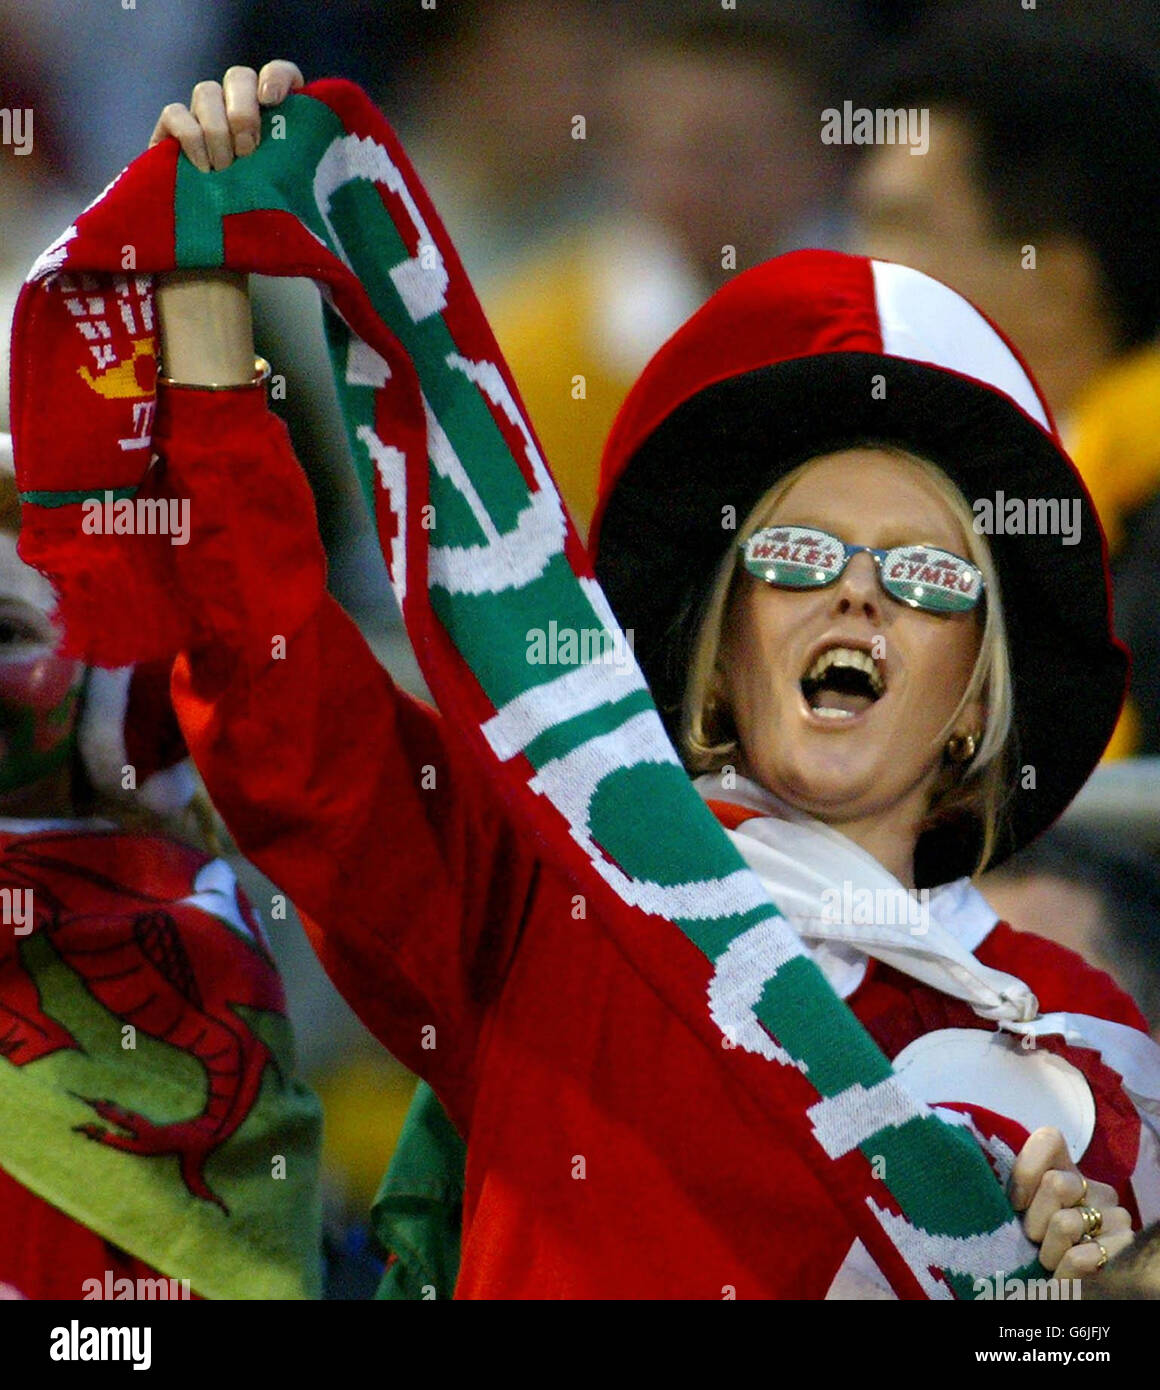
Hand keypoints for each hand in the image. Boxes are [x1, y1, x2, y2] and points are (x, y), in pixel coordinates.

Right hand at [148, 62, 302, 382]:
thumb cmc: (267, 234)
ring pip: (206, 92)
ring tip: (227, 170)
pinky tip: (203, 169)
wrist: (220, 261)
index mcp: (273, 121)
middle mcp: (237, 111)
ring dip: (218, 129)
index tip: (276, 100)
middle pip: (238, 76)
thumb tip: (355, 202)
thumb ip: (316, 195)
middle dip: (244, 108)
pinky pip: (175, 113)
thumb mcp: (300, 214)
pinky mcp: (170, 135)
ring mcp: (202, 120)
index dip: (278, 77)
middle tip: (250, 151)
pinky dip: (189, 136)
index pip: (280, 76)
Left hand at [1009, 1126, 1133, 1279]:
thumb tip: (975, 1171)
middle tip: (1033, 1239)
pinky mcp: (1124, 1246)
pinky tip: (1062, 1275)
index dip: (1025, 1170)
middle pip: (1055, 1183)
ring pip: (1065, 1223)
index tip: (1015, 1203)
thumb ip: (1003, 1187)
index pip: (1050, 1138)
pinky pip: (1080, 1257)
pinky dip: (1062, 1273)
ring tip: (1049, 1259)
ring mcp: (1115, 1216)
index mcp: (1066, 1171)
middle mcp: (1095, 1188)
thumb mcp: (1016, 1213)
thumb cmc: (1029, 1246)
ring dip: (1046, 1251)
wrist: (1052, 1288)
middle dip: (1033, 1220)